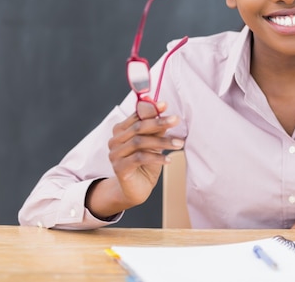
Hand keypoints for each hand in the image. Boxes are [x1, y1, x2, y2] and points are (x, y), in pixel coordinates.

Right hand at [85, 101, 182, 218]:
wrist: (136, 189)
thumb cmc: (145, 164)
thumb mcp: (153, 144)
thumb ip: (156, 129)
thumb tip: (164, 109)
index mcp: (121, 130)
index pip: (136, 117)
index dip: (150, 109)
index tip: (165, 105)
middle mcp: (115, 141)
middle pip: (138, 127)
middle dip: (159, 123)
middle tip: (176, 120)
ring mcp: (115, 154)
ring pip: (139, 142)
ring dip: (162, 141)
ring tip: (179, 143)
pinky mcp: (119, 168)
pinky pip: (139, 158)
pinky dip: (156, 157)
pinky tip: (169, 159)